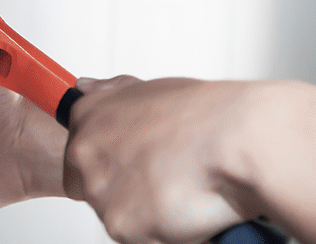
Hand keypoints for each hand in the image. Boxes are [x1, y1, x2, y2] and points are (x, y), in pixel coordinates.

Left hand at [63, 75, 262, 242]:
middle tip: (164, 179)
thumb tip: (85, 87)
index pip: (76, 155)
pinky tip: (187, 206)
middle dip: (125, 190)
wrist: (239, 141)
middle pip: (92, 189)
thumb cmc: (207, 116)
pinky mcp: (120, 224)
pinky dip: (165, 230)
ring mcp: (100, 190)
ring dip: (147, 210)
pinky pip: (140, 238)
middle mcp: (85, 151)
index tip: (136, 166)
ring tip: (183, 186)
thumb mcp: (151, 90)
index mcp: (88, 115)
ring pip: (118, 215)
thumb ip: (111, 95)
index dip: (111, 165)